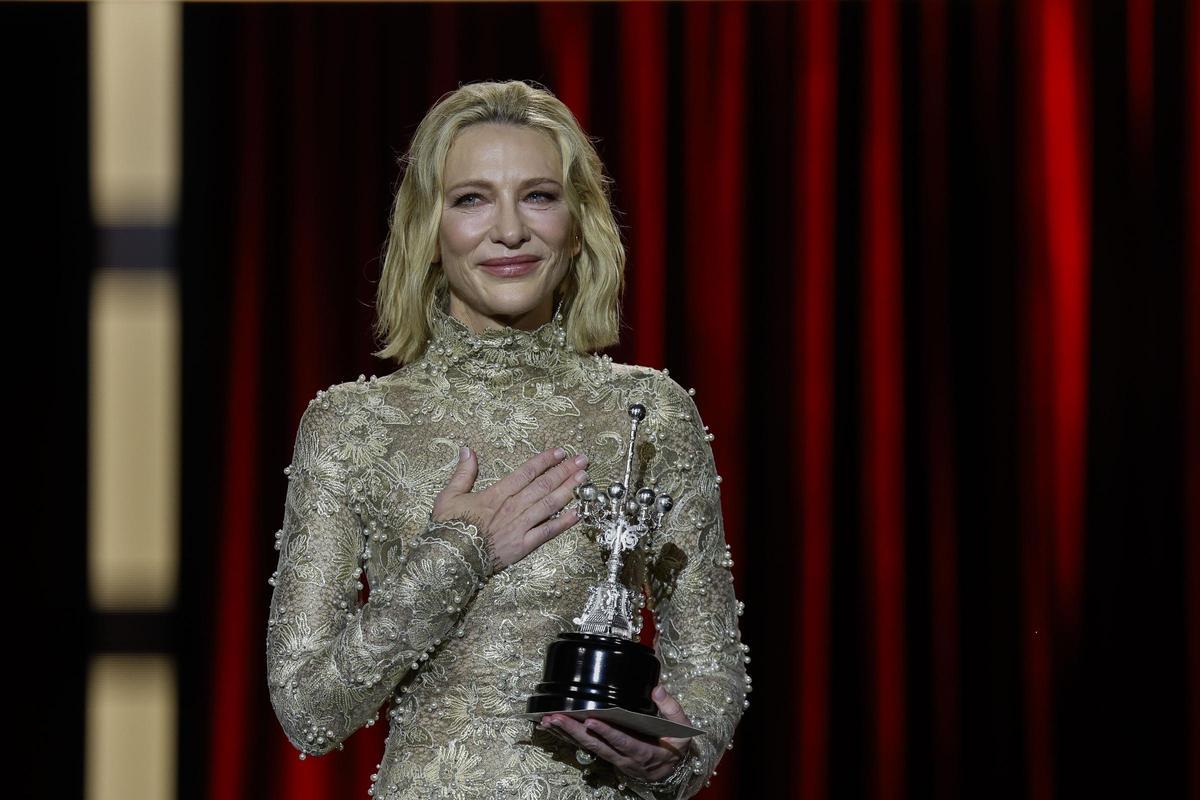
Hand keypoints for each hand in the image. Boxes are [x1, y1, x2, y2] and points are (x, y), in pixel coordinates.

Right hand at [432, 446, 587, 569]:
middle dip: (565, 471)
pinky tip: (578, 513)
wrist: (449, 559)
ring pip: (549, 504)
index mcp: (496, 493)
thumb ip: (463, 473)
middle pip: (543, 485)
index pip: (526, 472)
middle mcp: (512, 507)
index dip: (545, 460)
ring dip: (568, 490)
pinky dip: (564, 522)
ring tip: (584, 478)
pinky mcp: (523, 545)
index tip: (560, 452)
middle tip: (582, 459)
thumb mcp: (449, 496)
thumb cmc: (448, 528)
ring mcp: (520, 526)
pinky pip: (548, 532)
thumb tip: (467, 449)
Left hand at [539, 685, 693, 782]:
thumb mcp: (682, 731)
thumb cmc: (676, 747)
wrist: (672, 771)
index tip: (591, 720)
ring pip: (588, 746)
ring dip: (567, 734)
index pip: (622, 741)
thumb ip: (672, 709)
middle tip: (556, 718)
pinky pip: (587, 747)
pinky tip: (556, 727)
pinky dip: (570, 737)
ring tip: (548, 720)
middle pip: (597, 745)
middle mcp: (625, 758)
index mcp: (644, 752)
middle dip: (574, 731)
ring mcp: (615, 759)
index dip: (606, 732)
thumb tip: (658, 690)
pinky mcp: (608, 756)